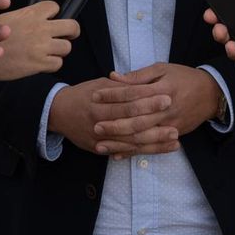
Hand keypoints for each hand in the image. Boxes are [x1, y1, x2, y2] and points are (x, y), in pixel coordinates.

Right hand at [0, 1, 78, 80]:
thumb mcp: (6, 18)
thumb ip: (25, 17)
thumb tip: (34, 17)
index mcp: (31, 14)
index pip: (55, 7)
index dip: (55, 14)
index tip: (51, 20)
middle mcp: (40, 28)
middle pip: (72, 26)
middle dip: (71, 32)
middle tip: (65, 36)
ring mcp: (42, 46)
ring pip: (67, 47)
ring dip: (59, 50)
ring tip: (48, 52)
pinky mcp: (39, 64)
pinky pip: (58, 64)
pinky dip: (52, 64)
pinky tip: (41, 63)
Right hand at [48, 78, 177, 156]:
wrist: (57, 113)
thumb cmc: (81, 94)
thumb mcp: (99, 84)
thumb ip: (120, 86)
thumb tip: (140, 83)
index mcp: (100, 104)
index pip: (129, 102)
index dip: (149, 101)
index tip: (167, 98)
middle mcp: (100, 123)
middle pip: (132, 126)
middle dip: (155, 127)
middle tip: (176, 126)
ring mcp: (100, 139)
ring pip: (130, 143)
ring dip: (154, 143)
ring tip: (174, 141)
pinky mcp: (100, 149)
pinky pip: (124, 152)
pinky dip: (142, 152)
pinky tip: (158, 150)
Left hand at [90, 63, 219, 158]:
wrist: (211, 93)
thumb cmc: (184, 77)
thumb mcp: (162, 69)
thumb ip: (138, 76)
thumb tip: (114, 77)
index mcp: (162, 89)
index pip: (133, 93)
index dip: (113, 94)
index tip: (95, 95)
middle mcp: (166, 109)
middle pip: (137, 120)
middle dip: (115, 124)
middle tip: (95, 126)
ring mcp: (171, 124)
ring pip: (142, 137)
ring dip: (121, 143)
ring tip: (100, 144)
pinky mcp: (174, 134)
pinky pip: (151, 146)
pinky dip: (134, 152)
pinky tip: (118, 154)